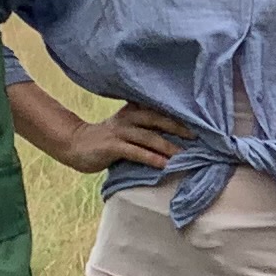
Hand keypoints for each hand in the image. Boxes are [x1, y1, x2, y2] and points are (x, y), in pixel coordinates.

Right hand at [44, 100, 184, 175]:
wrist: (75, 144)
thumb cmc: (106, 140)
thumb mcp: (127, 128)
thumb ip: (146, 128)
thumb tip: (174, 136)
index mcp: (134, 111)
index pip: (160, 110)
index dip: (179, 115)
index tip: (200, 121)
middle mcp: (129, 118)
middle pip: (158, 119)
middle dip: (179, 127)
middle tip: (198, 136)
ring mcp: (120, 131)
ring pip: (149, 137)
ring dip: (168, 146)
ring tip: (185, 155)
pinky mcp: (112, 146)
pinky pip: (135, 151)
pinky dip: (151, 158)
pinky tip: (164, 164)